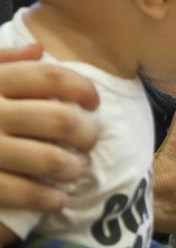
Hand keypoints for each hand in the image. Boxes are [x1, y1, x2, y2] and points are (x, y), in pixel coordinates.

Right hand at [0, 43, 99, 211]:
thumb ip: (2, 63)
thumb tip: (38, 48)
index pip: (49, 77)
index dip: (81, 88)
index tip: (94, 102)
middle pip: (60, 119)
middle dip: (86, 133)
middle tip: (89, 141)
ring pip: (51, 159)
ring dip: (73, 167)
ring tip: (74, 170)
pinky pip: (27, 193)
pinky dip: (49, 198)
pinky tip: (56, 199)